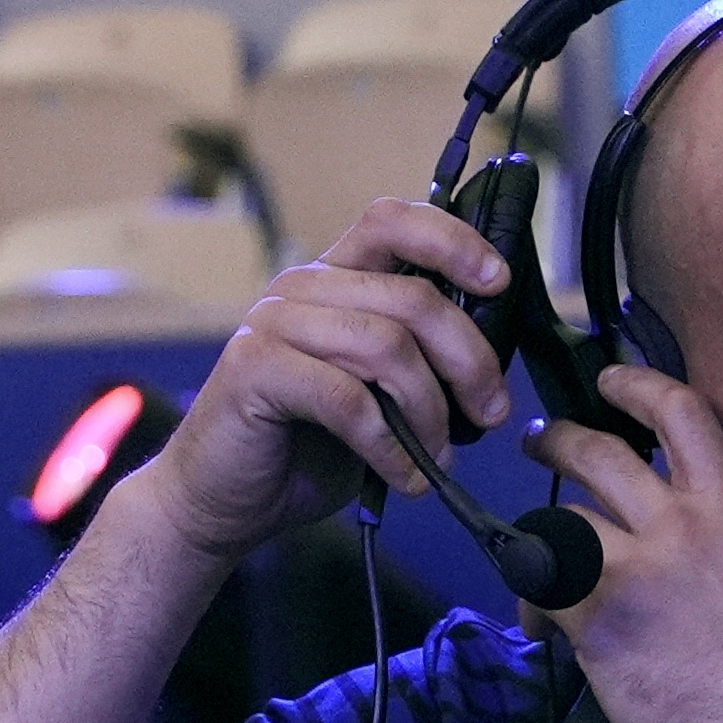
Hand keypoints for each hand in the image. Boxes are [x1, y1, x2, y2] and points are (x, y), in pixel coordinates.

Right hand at [131, 193, 523, 567]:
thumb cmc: (305, 448)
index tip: (500, 282)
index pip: (392, 222)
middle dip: (468, 358)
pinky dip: (389, 446)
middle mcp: (301, 288)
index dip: (451, 241)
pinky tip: (404, 476)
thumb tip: (488, 365)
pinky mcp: (255, 368)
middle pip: (410, 297)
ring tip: (439, 456)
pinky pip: (347, 399)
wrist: (222, 500)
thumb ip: (416, 363)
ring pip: (385, 346)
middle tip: (491, 412)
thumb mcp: (376, 396)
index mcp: (333, 279)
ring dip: (429, 410)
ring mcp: (273, 323)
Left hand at [525, 363, 722, 722]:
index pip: (680, 413)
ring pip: (561, 523)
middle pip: (599, 453)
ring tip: (538, 572)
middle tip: (542, 445)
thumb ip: (715, 536)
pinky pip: (541, 585)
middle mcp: (682, 523)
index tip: (609, 382)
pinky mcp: (598, 614)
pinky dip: (534, 604)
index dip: (636, 386)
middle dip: (559, 442)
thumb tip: (656, 531)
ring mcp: (637, 566)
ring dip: (542, 545)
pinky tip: (543, 629)